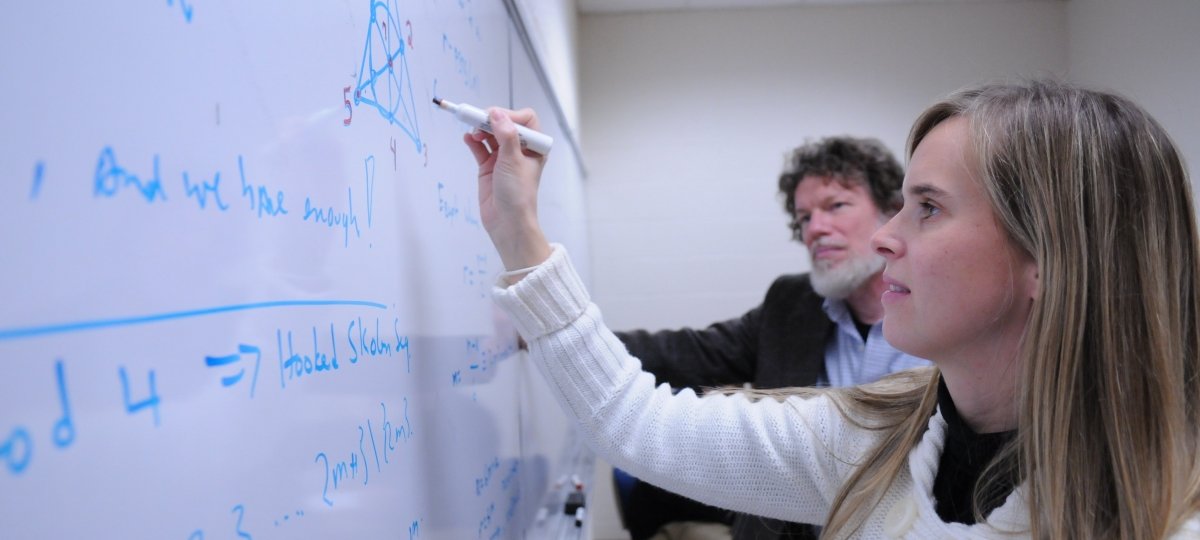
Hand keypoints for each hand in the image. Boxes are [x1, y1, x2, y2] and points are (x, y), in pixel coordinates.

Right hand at [463, 107, 551, 271]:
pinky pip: (480, 148)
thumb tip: (497, 113)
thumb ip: (506, 135)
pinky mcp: (489, 167)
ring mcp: (503, 158)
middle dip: (491, 120)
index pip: (524, 119)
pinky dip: (473, 141)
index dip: (510, 115)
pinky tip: (467, 138)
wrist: (508, 223)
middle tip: (477, 119)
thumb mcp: (513, 161)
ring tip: (473, 132)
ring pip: (490, 134)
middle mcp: (520, 150)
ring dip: (481, 129)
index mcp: (534, 147)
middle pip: (504, 124)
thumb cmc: (519, 196)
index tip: (495, 118)